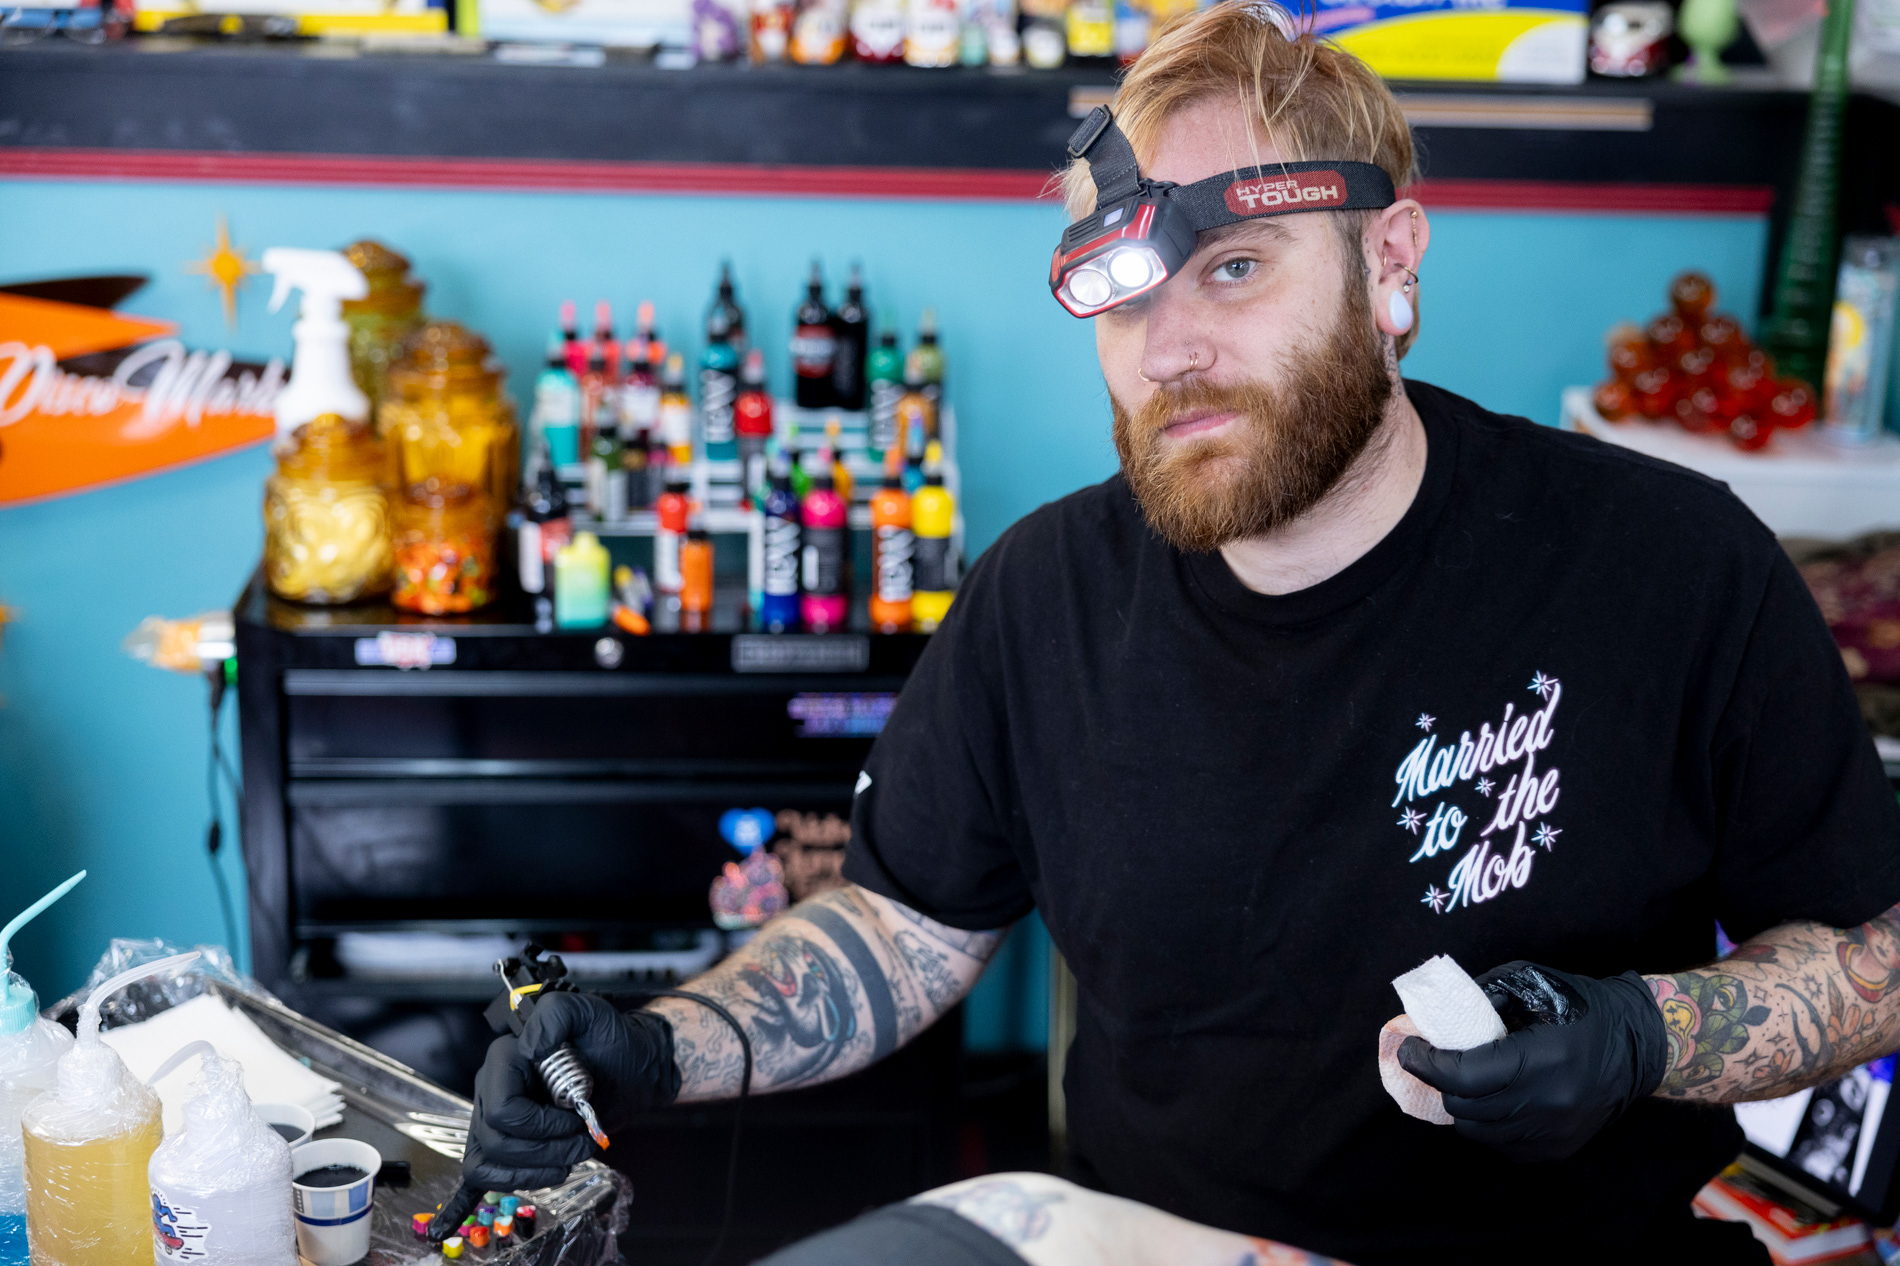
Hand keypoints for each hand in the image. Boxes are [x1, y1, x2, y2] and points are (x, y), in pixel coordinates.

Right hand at [467, 995, 678, 1192]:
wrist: (629, 1069)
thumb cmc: (611, 1042)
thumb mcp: (591, 1013)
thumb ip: (557, 1013)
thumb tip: (529, 1050)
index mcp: (504, 1058)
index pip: (503, 1110)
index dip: (540, 1125)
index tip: (574, 1116)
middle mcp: (491, 1087)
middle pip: (497, 1141)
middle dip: (546, 1150)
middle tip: (581, 1140)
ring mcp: (493, 1116)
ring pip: (490, 1162)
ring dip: (537, 1169)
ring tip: (573, 1154)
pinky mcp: (503, 1140)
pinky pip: (485, 1173)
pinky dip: (518, 1180)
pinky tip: (552, 1169)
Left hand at [1396, 960, 1667, 1161]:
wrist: (1639, 1046)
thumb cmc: (1581, 1007)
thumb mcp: (1532, 983)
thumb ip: (1483, 996)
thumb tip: (1436, 1016)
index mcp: (1540, 1060)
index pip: (1463, 1075)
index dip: (1426, 1063)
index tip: (1409, 1047)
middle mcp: (1547, 1103)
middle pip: (1465, 1106)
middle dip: (1440, 1081)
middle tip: (1432, 1059)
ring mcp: (1553, 1132)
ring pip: (1478, 1131)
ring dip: (1460, 1104)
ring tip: (1460, 1079)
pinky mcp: (1557, 1148)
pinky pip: (1501, 1145)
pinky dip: (1485, 1124)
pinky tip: (1489, 1099)